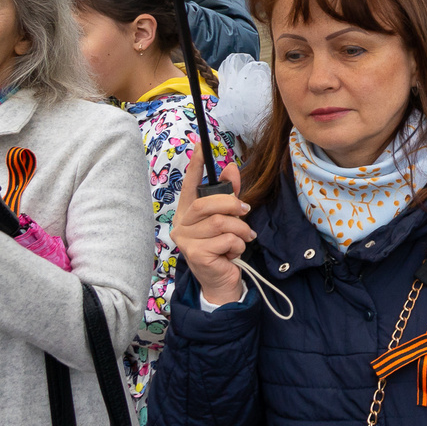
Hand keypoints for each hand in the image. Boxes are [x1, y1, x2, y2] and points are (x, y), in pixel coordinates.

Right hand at [172, 151, 255, 302]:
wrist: (221, 280)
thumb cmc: (223, 247)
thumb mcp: (229, 218)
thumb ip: (229, 195)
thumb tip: (231, 168)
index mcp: (188, 212)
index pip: (189, 186)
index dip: (194, 166)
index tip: (199, 145)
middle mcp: (182, 224)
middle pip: (207, 204)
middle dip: (232, 206)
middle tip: (245, 213)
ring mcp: (186, 240)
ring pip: (221, 223)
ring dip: (240, 230)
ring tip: (243, 238)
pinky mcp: (195, 254)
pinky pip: (225, 240)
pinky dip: (237, 245)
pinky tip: (232, 253)